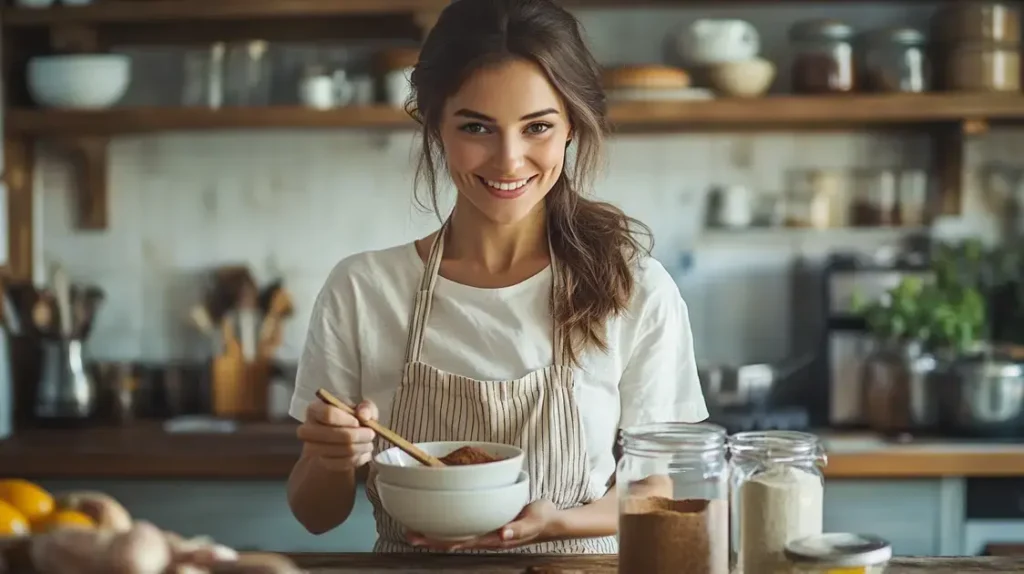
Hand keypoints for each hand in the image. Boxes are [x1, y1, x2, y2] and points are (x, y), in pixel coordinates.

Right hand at [296, 399, 377, 472]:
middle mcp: (307, 429)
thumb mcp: (361, 408)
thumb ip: (366, 407)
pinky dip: (355, 460)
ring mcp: (311, 448)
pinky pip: (338, 464)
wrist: (342, 439)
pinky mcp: (321, 463)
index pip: (328, 414)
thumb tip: (364, 415)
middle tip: (371, 435)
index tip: (359, 422)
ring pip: (335, 451)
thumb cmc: (351, 419)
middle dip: (354, 436)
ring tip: (369, 444)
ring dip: (357, 448)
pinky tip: (364, 454)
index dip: (346, 419)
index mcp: (315, 409)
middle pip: (329, 435)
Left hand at [406, 499, 559, 550]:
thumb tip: (503, 536)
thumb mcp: (534, 521)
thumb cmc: (543, 519)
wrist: (554, 521)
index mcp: (494, 539)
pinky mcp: (489, 524)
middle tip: (409, 533)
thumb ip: (519, 529)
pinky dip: (451, 524)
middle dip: (431, 539)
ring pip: (457, 535)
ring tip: (416, 528)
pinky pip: (466, 526)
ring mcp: (487, 532)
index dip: (440, 541)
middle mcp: (487, 537)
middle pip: (454, 541)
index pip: (461, 542)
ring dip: (437, 533)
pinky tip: (441, 520)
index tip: (421, 537)